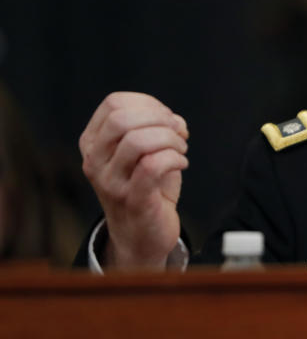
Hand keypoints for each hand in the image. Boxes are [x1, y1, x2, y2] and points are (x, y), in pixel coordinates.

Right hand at [78, 92, 188, 269]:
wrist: (142, 235)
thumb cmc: (146, 186)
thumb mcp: (144, 150)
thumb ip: (155, 127)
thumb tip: (174, 120)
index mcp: (93, 142)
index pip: (114, 103)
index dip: (149, 104)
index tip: (167, 119)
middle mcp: (94, 161)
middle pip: (122, 119)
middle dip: (160, 119)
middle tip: (177, 134)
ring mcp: (110, 182)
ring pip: (137, 140)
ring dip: (170, 139)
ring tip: (180, 150)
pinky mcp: (132, 200)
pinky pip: (152, 166)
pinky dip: (175, 158)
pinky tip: (181, 164)